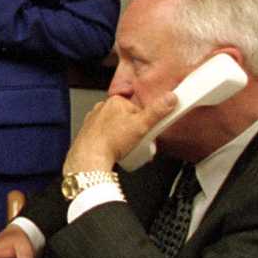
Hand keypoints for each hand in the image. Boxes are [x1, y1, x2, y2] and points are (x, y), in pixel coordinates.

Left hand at [62, 91, 177, 174]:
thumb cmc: (110, 141)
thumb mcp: (142, 125)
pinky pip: (105, 135)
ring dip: (123, 137)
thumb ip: (158, 111)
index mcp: (115, 101)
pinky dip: (111, 142)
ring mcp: (93, 120)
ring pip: (115, 127)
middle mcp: (102, 108)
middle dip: (135, 131)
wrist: (89, 158)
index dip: (146, 122)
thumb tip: (170, 99)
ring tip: (127, 148)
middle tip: (138, 142)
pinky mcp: (88, 133)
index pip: (138, 109)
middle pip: (127, 118)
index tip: (148, 131)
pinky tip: (115, 150)